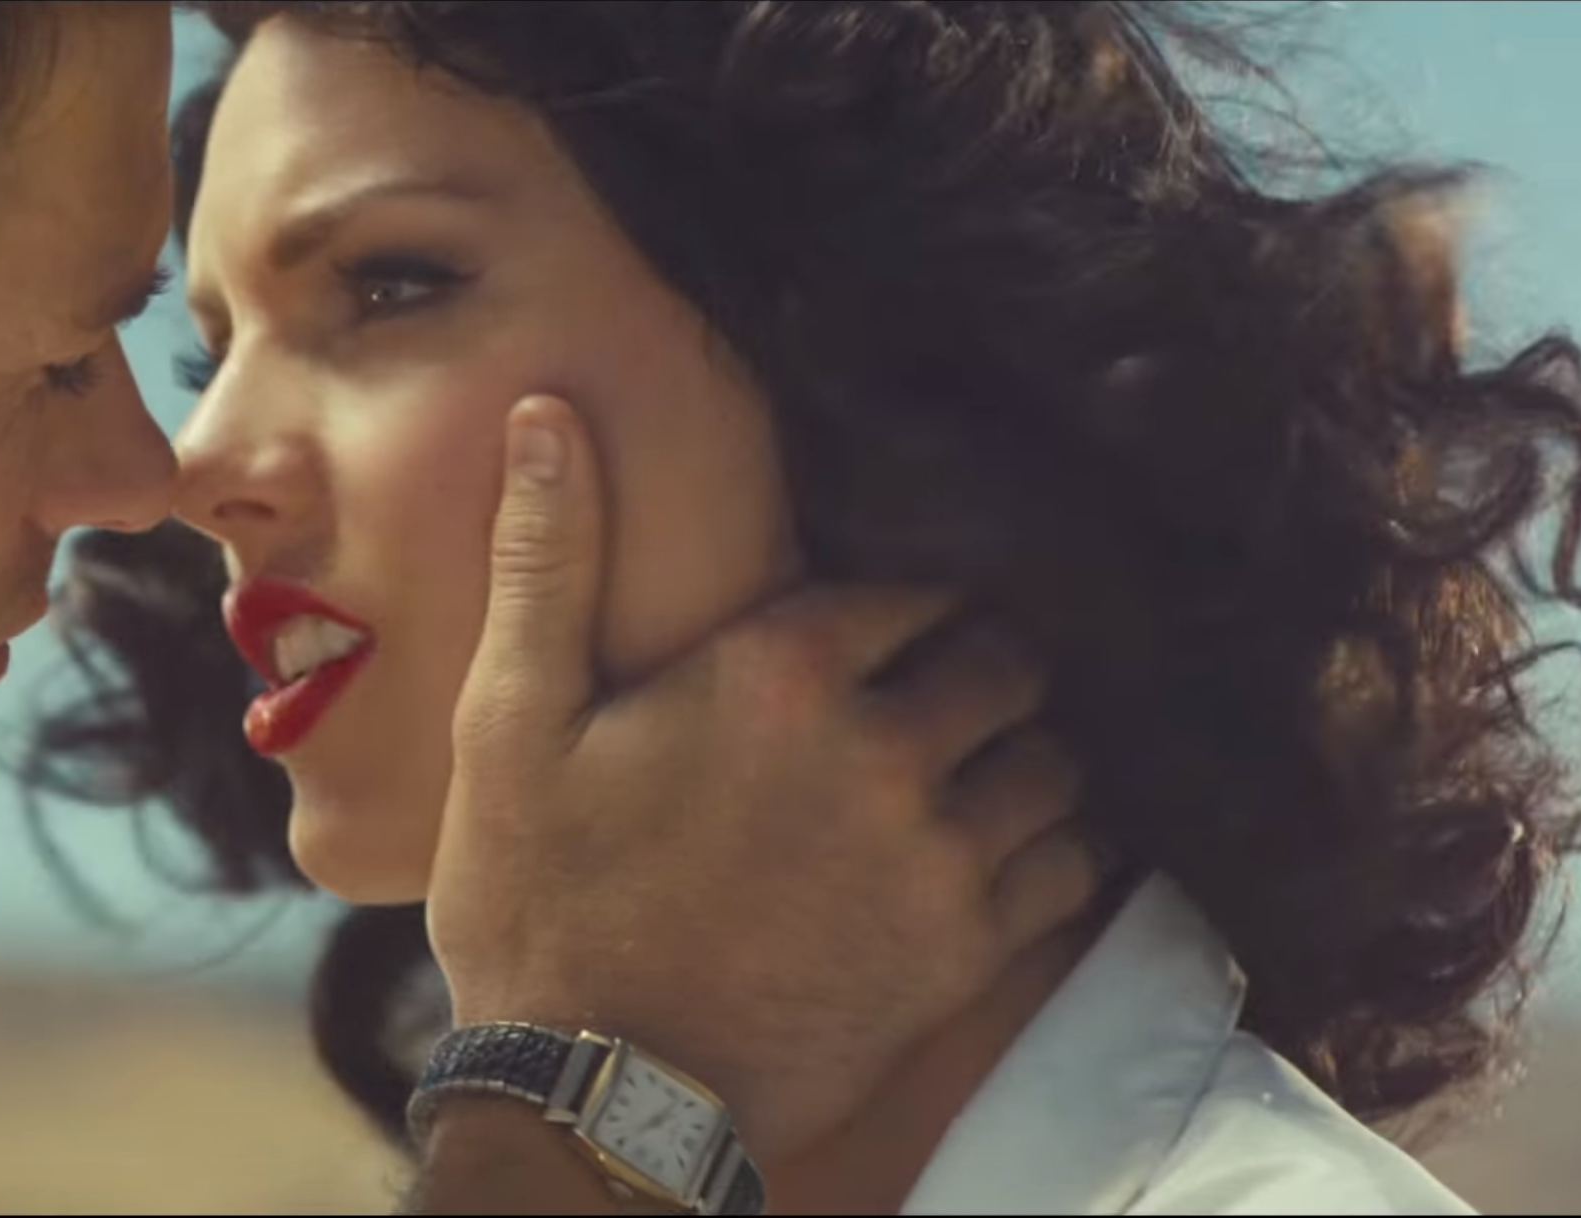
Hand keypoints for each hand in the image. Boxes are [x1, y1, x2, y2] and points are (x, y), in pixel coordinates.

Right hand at [423, 395, 1098, 1162]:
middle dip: (977, 668)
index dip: (907, 605)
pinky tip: (1000, 852)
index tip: (883, 629)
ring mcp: (938, 856)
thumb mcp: (510, 720)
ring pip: (1054, 762)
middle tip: (932, 695)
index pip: (921, 588)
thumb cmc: (540, 900)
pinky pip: (1071, 867)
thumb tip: (547, 415)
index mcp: (781, 672)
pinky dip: (1052, 849)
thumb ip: (549, 560)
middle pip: (1006, 662)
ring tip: (971, 770)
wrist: (589, 1091)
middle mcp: (884, 749)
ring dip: (1023, 755)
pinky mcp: (966, 953)